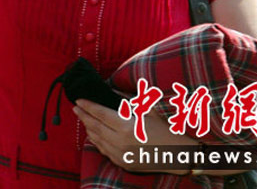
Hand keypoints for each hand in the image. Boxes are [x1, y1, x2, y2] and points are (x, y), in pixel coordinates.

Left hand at [74, 99, 191, 174]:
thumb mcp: (148, 109)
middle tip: (75, 107)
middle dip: (84, 116)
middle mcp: (121, 143)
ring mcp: (122, 155)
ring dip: (88, 128)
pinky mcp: (124, 164)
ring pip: (98, 140)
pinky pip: (105, 151)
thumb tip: (109, 91)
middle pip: (96, 127)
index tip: (78, 100)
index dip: (88, 106)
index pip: (100, 114)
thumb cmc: (166, 128)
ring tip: (83, 118)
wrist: (181, 154)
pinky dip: (97, 141)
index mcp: (127, 127)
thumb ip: (126, 100)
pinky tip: (93, 134)